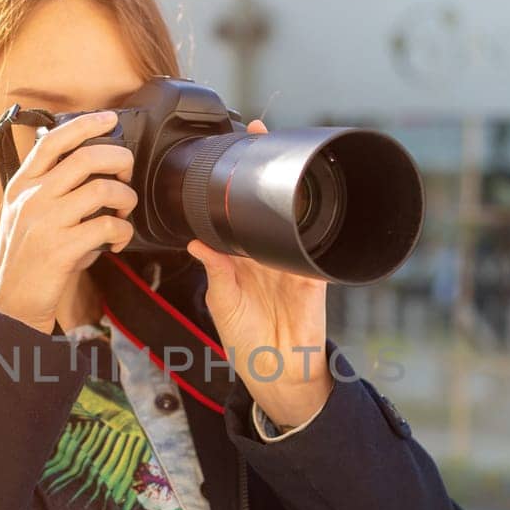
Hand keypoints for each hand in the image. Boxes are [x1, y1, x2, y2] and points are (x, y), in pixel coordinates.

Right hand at [0, 110, 137, 333]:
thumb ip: (48, 190)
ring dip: (125, 198)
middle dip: (118, 159)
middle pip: (85, 158)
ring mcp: (45, 222)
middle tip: (128, 171)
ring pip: (102, 189)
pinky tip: (119, 240)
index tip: (109, 118)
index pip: (52, 141)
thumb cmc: (24, 260)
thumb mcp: (22, 215)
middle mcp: (31, 198)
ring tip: (125, 211)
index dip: (84, 124)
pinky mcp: (61, 248)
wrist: (10, 303)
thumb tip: (90, 170)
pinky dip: (123, 232)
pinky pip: (107, 226)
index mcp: (21, 186)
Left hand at [186, 119, 330, 427]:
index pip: (239, 212)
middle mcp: (269, 254)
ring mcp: (293, 262)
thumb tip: (196, 241)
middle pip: (270, 204)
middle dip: (268, 169)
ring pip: (294, 217)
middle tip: (260, 134)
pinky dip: (312, 231)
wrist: (276, 374)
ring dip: (292, 189)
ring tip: (285, 157)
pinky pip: (313, 249)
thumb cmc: (247, 341)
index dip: (236, 183)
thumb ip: (215, 271)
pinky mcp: (312, 277)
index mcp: (244, 257)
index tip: (231, 149)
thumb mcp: (222, 303)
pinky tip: (307, 208)